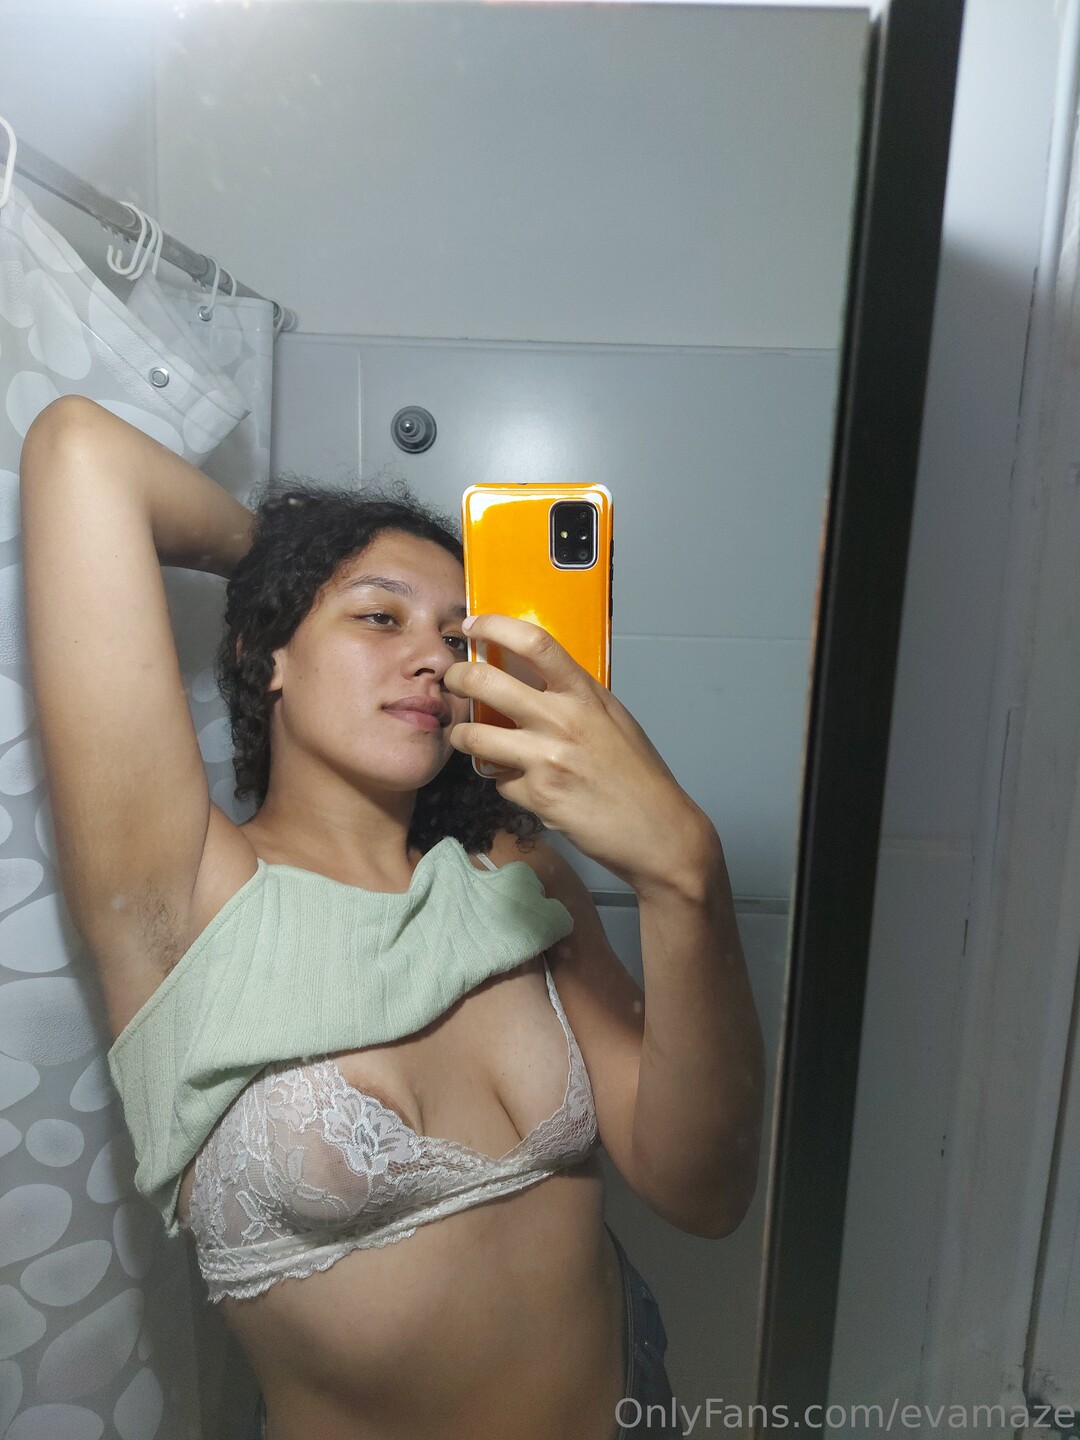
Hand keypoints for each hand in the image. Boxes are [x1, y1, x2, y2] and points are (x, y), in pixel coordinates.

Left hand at [443, 614, 713, 892]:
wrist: (657, 830)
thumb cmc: (637, 774)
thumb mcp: (613, 718)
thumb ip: (576, 696)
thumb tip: (538, 677)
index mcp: (584, 694)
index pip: (534, 642)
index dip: (495, 626)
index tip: (473, 624)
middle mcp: (562, 720)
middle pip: (486, 682)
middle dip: (457, 678)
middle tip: (453, 681)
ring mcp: (546, 759)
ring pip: (474, 736)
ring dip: (462, 736)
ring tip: (466, 737)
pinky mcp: (536, 796)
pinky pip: (499, 781)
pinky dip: (504, 781)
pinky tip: (520, 783)